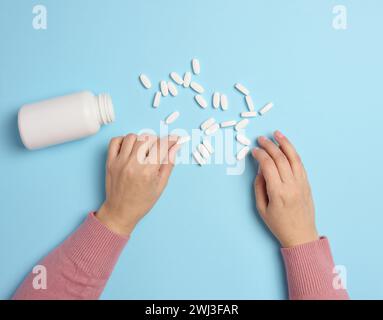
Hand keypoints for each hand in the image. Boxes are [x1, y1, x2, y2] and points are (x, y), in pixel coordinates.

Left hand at [96, 134, 179, 235]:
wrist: (120, 212)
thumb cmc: (142, 201)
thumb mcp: (160, 185)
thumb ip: (169, 164)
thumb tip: (175, 147)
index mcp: (148, 172)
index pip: (162, 146)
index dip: (171, 140)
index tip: (175, 138)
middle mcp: (133, 164)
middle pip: (147, 139)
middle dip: (156, 141)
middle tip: (158, 150)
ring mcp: (120, 162)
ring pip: (132, 137)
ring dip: (140, 140)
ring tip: (143, 150)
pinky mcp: (110, 162)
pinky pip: (115, 141)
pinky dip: (123, 140)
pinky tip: (129, 149)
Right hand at [252, 131, 318, 247]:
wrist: (301, 235)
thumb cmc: (279, 224)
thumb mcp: (261, 208)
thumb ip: (259, 187)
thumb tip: (260, 169)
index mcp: (278, 193)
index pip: (268, 166)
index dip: (260, 155)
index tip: (254, 150)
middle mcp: (291, 185)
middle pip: (280, 158)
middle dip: (269, 146)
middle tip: (261, 139)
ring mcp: (301, 183)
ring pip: (293, 157)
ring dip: (284, 143)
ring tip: (276, 134)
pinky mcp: (307, 183)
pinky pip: (300, 164)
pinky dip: (293, 153)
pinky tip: (287, 146)